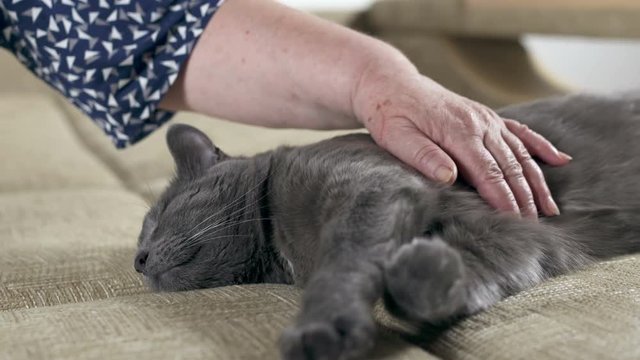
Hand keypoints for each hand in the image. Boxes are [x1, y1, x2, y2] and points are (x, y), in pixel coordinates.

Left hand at [354, 69, 570, 218]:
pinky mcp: (486, 117)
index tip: (516, 222)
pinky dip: (540, 146)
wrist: (391, 83)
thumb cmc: (389, 113)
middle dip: (525, 197)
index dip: (503, 199)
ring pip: (520, 153)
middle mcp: (480, 123)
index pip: (488, 172)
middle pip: (510, 166)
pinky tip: (560, 160)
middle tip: (536, 226)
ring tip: (551, 209)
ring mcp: (486, 119)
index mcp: (458, 131)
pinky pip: (520, 132)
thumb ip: (423, 156)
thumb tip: (449, 177)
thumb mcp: (396, 136)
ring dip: (537, 181)